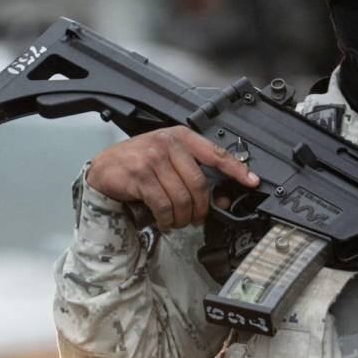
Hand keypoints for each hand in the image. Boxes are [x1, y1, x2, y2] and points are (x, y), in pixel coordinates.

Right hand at [85, 127, 259, 230]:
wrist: (106, 167)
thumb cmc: (139, 164)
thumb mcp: (169, 159)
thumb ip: (193, 173)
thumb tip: (222, 199)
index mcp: (181, 137)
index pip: (216, 153)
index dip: (237, 170)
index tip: (252, 181)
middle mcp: (168, 144)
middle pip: (199, 184)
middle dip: (200, 208)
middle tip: (196, 218)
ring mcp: (153, 158)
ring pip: (182, 198)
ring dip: (182, 217)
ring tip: (176, 221)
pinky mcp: (140, 175)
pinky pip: (163, 205)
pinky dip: (166, 219)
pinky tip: (164, 220)